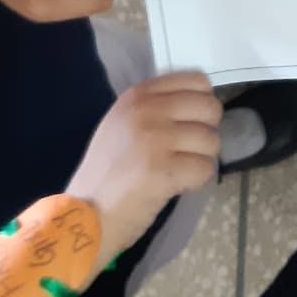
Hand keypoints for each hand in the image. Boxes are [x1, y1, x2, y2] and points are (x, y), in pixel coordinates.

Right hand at [66, 71, 222, 258]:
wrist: (85, 215)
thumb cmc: (106, 174)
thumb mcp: (122, 124)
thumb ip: (155, 108)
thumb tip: (199, 103)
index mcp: (137, 96)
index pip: (198, 81)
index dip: (202, 105)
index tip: (190, 124)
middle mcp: (146, 110)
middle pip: (210, 108)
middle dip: (206, 133)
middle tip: (186, 152)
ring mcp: (155, 138)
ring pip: (211, 140)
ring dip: (201, 160)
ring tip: (176, 172)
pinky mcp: (164, 169)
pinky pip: (205, 169)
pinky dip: (196, 182)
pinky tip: (176, 187)